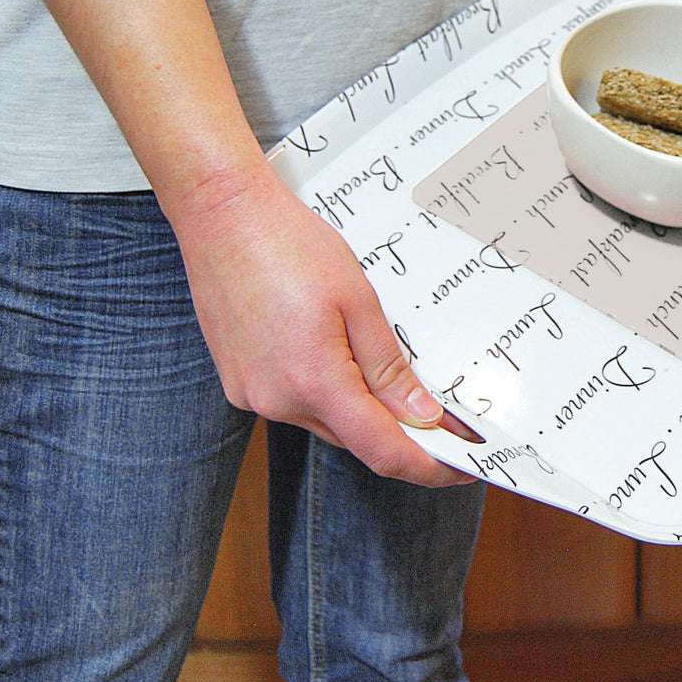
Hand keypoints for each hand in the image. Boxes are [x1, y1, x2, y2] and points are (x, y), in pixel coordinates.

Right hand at [166, 161, 473, 487]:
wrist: (221, 214)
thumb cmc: (287, 244)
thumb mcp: (357, 301)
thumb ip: (388, 367)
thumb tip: (420, 415)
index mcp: (313, 382)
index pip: (383, 451)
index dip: (427, 465)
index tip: (459, 467)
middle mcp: (277, 400)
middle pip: (354, 438)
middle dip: (398, 432)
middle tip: (441, 416)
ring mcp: (251, 394)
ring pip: (324, 420)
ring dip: (359, 409)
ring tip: (387, 374)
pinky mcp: (238, 382)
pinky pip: (294, 402)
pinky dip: (324, 391)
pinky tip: (337, 358)